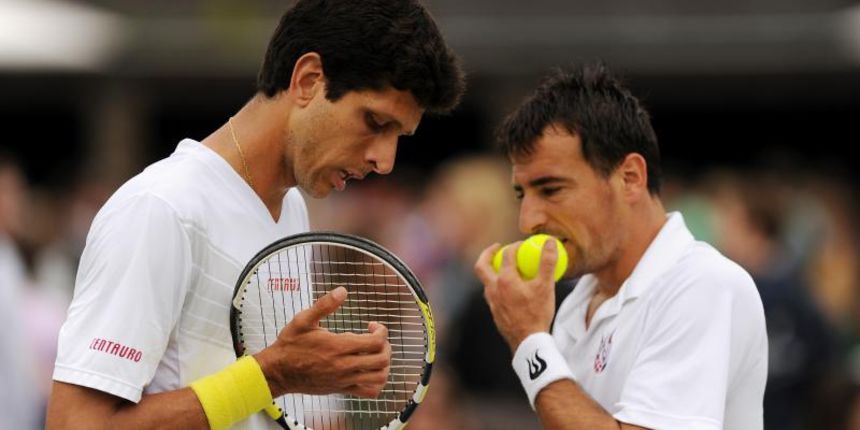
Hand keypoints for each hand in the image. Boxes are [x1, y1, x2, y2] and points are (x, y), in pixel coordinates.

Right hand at [254, 287, 391, 397]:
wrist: (278, 372)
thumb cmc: (290, 345)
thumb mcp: (303, 320)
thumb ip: (324, 305)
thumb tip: (342, 290)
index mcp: (338, 347)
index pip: (376, 341)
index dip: (381, 330)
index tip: (371, 325)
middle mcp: (345, 366)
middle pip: (382, 359)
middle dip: (386, 345)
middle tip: (376, 338)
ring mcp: (344, 380)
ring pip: (379, 377)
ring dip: (384, 363)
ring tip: (375, 353)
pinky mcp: (342, 389)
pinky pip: (369, 391)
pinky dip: (378, 382)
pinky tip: (370, 370)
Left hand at [474, 240, 558, 351]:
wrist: (528, 341)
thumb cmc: (537, 313)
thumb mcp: (546, 286)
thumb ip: (547, 262)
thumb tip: (549, 241)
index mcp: (505, 280)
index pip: (507, 255)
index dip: (515, 246)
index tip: (522, 244)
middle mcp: (494, 289)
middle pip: (482, 265)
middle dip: (488, 253)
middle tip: (498, 247)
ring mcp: (492, 301)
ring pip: (485, 281)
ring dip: (492, 270)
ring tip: (503, 267)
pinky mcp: (494, 312)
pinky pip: (491, 293)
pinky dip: (497, 285)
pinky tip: (509, 289)